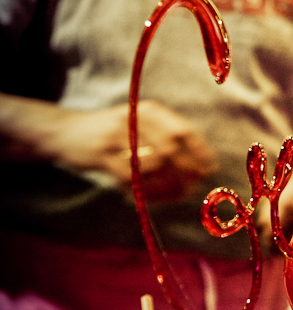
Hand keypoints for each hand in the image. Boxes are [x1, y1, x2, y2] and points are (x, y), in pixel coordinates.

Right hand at [63, 100, 217, 202]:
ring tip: (176, 194)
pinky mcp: (101, 155)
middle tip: (194, 187)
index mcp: (149, 111)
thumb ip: (167, 139)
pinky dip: (146, 190)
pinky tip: (151, 197)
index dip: (201, 151)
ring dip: (168, 184)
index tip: (210, 168)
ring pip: (153, 165)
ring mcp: (116, 136)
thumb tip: (201, 166)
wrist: (65, 132)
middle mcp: (134, 119)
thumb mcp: (140, 125)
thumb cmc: (113, 133)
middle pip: (171, 149)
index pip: (184, 130)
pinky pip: (132, 178)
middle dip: (187, 170)